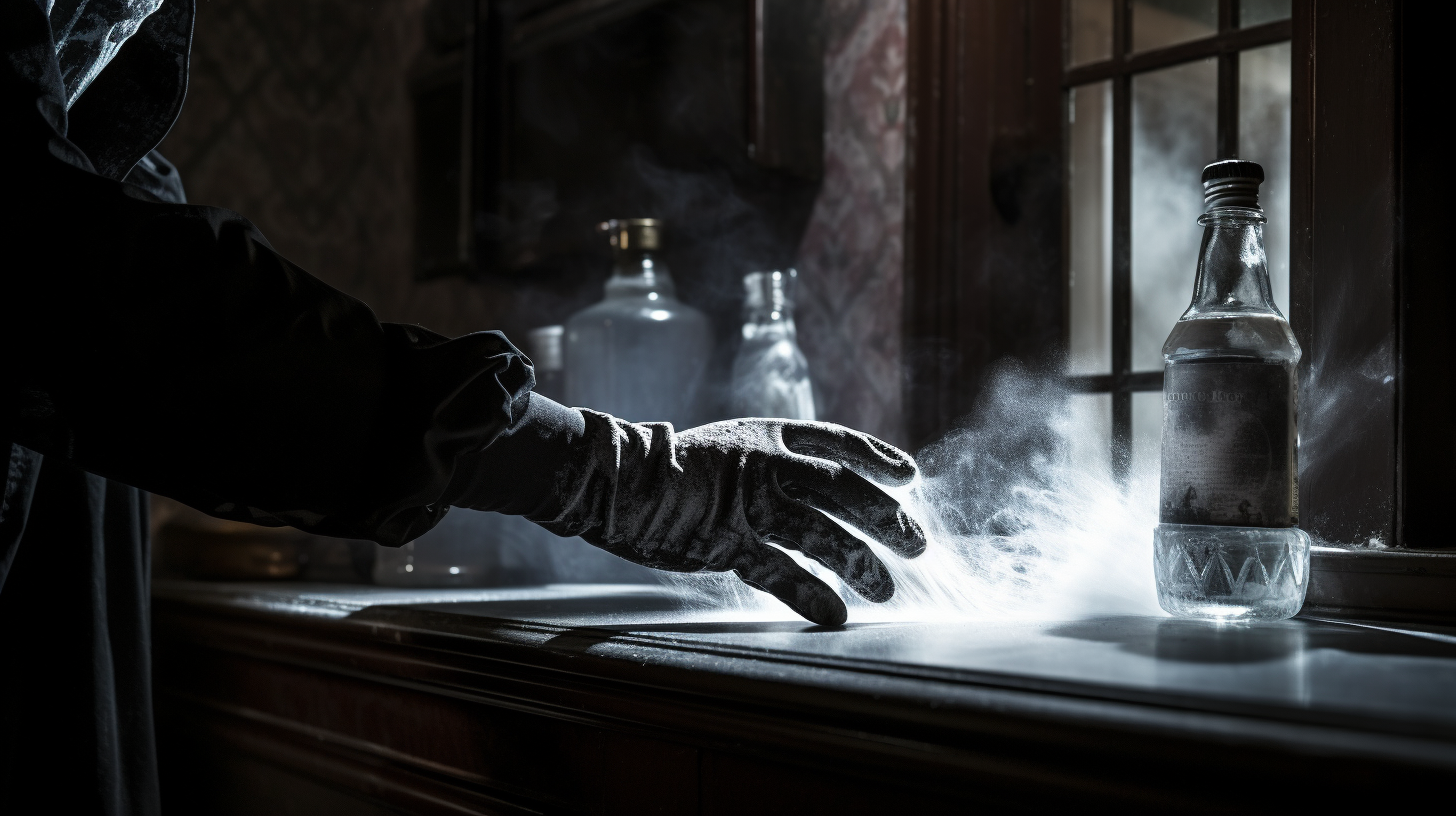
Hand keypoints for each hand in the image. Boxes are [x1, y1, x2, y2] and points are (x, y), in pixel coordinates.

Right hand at [541, 414, 926, 624]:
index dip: (878, 458)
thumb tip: (828, 482)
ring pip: (819, 531)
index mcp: (770, 436)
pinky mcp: (724, 541)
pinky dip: (810, 594)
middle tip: (917, 545)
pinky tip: (836, 613)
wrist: (619, 480)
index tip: (910, 477)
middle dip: (886, 518)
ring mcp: (746, 503)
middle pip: (843, 489)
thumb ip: (777, 460)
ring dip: (858, 561)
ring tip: (886, 589)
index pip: (839, 443)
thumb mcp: (734, 446)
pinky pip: (777, 571)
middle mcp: (765, 464)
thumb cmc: (677, 468)